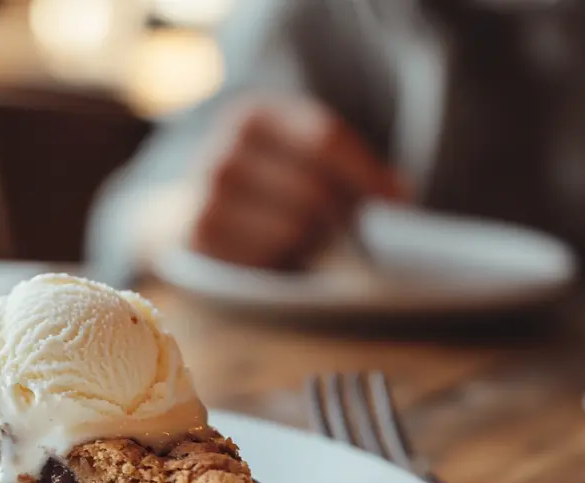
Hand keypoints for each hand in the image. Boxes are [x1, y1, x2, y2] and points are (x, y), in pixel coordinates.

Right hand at [190, 95, 407, 269]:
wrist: (186, 218)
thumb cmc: (261, 192)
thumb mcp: (295, 161)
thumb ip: (342, 168)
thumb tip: (399, 195)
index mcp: (253, 117)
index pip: (324, 141)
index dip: (367, 174)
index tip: (399, 201)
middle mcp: (224, 150)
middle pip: (313, 190)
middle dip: (344, 217)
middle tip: (357, 235)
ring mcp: (205, 195)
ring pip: (293, 229)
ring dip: (314, 243)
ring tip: (314, 244)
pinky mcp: (198, 237)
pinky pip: (265, 257)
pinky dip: (283, 262)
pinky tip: (283, 258)